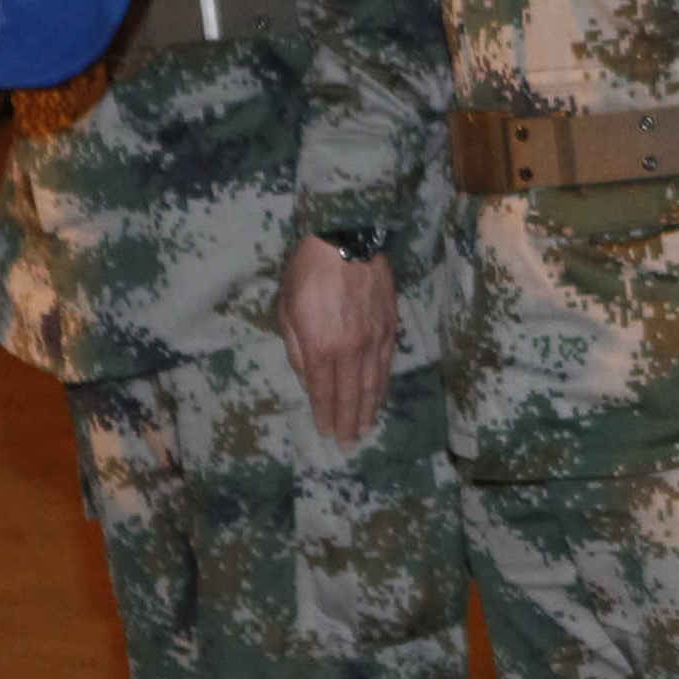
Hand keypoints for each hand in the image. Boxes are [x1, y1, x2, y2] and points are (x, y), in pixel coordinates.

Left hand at [276, 237, 397, 445]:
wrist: (348, 236)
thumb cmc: (308, 270)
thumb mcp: (287, 308)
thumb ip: (297, 347)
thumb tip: (308, 377)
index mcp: (321, 347)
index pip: (325, 392)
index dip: (326, 415)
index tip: (327, 433)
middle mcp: (352, 349)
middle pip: (352, 394)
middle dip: (349, 421)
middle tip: (349, 443)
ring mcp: (375, 338)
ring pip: (374, 382)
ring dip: (370, 408)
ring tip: (366, 427)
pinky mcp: (391, 325)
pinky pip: (387, 362)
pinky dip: (384, 383)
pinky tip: (381, 393)